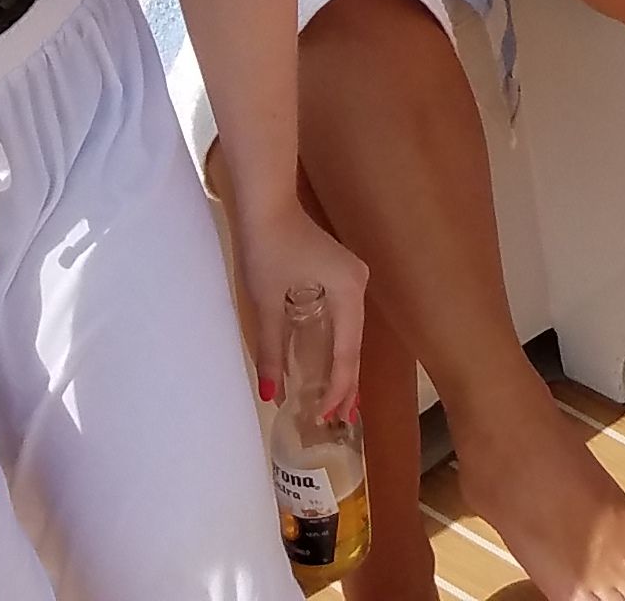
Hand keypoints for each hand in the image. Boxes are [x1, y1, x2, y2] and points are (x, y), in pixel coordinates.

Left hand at [231, 206, 369, 429]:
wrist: (266, 204)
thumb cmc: (267, 251)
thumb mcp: (266, 304)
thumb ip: (270, 350)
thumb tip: (270, 394)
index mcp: (347, 292)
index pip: (347, 352)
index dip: (338, 388)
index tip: (325, 418)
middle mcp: (357, 285)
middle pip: (355, 344)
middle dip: (347, 383)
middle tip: (338, 421)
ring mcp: (351, 277)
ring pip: (350, 333)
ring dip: (343, 366)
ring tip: (337, 401)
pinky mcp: (340, 273)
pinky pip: (344, 319)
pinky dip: (337, 345)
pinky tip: (329, 363)